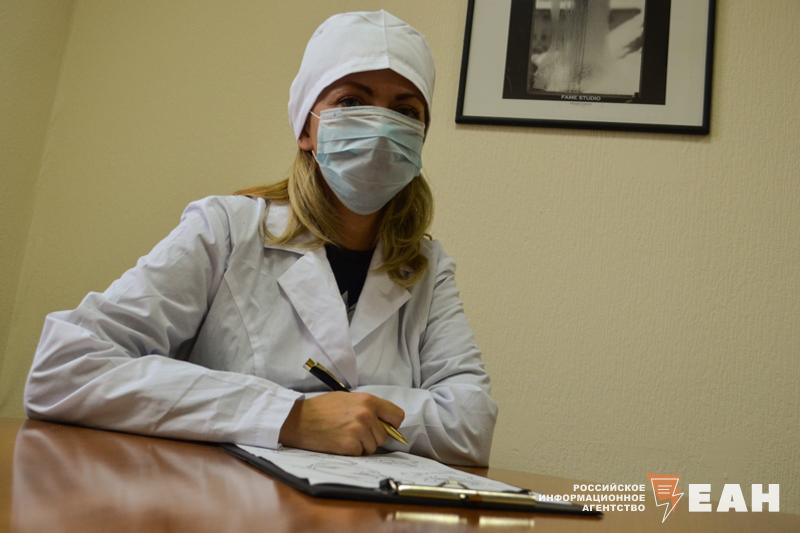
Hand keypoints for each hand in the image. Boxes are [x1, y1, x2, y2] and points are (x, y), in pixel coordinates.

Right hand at [278, 391, 403, 455]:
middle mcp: (367, 415)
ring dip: (362, 446)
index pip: (397, 416)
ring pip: (373, 447)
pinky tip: (339, 443)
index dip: (391, 424)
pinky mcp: (350, 446)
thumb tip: (384, 421)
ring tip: (344, 436)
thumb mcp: (348, 398)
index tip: (383, 427)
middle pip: (384, 435)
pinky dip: (352, 452)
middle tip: (355, 432)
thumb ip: (368, 407)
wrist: (298, 420)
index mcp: (368, 401)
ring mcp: (359, 431)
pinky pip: (360, 454)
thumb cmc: (321, 408)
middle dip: (373, 437)